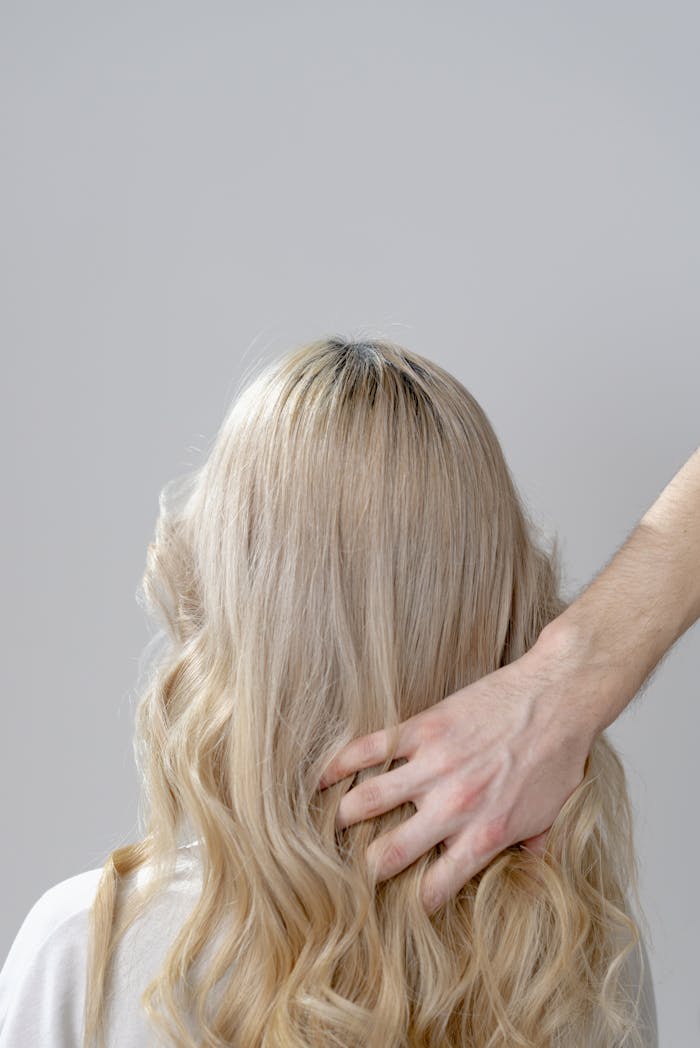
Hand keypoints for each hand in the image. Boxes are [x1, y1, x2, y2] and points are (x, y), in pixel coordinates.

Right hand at [318, 623, 596, 914]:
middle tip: (350, 869)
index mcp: (485, 836)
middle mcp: (453, 809)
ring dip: (341, 817)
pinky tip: (322, 776)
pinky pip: (370, 749)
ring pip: (367, 802)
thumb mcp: (552, 814)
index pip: (435, 886)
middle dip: (364, 868)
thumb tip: (528, 863)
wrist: (558, 698)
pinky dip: (339, 763)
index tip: (398, 903)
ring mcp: (433, 767)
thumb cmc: (559, 755)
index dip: (412, 901)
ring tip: (329, 824)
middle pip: (388, 854)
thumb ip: (533, 845)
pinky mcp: (422, 730)